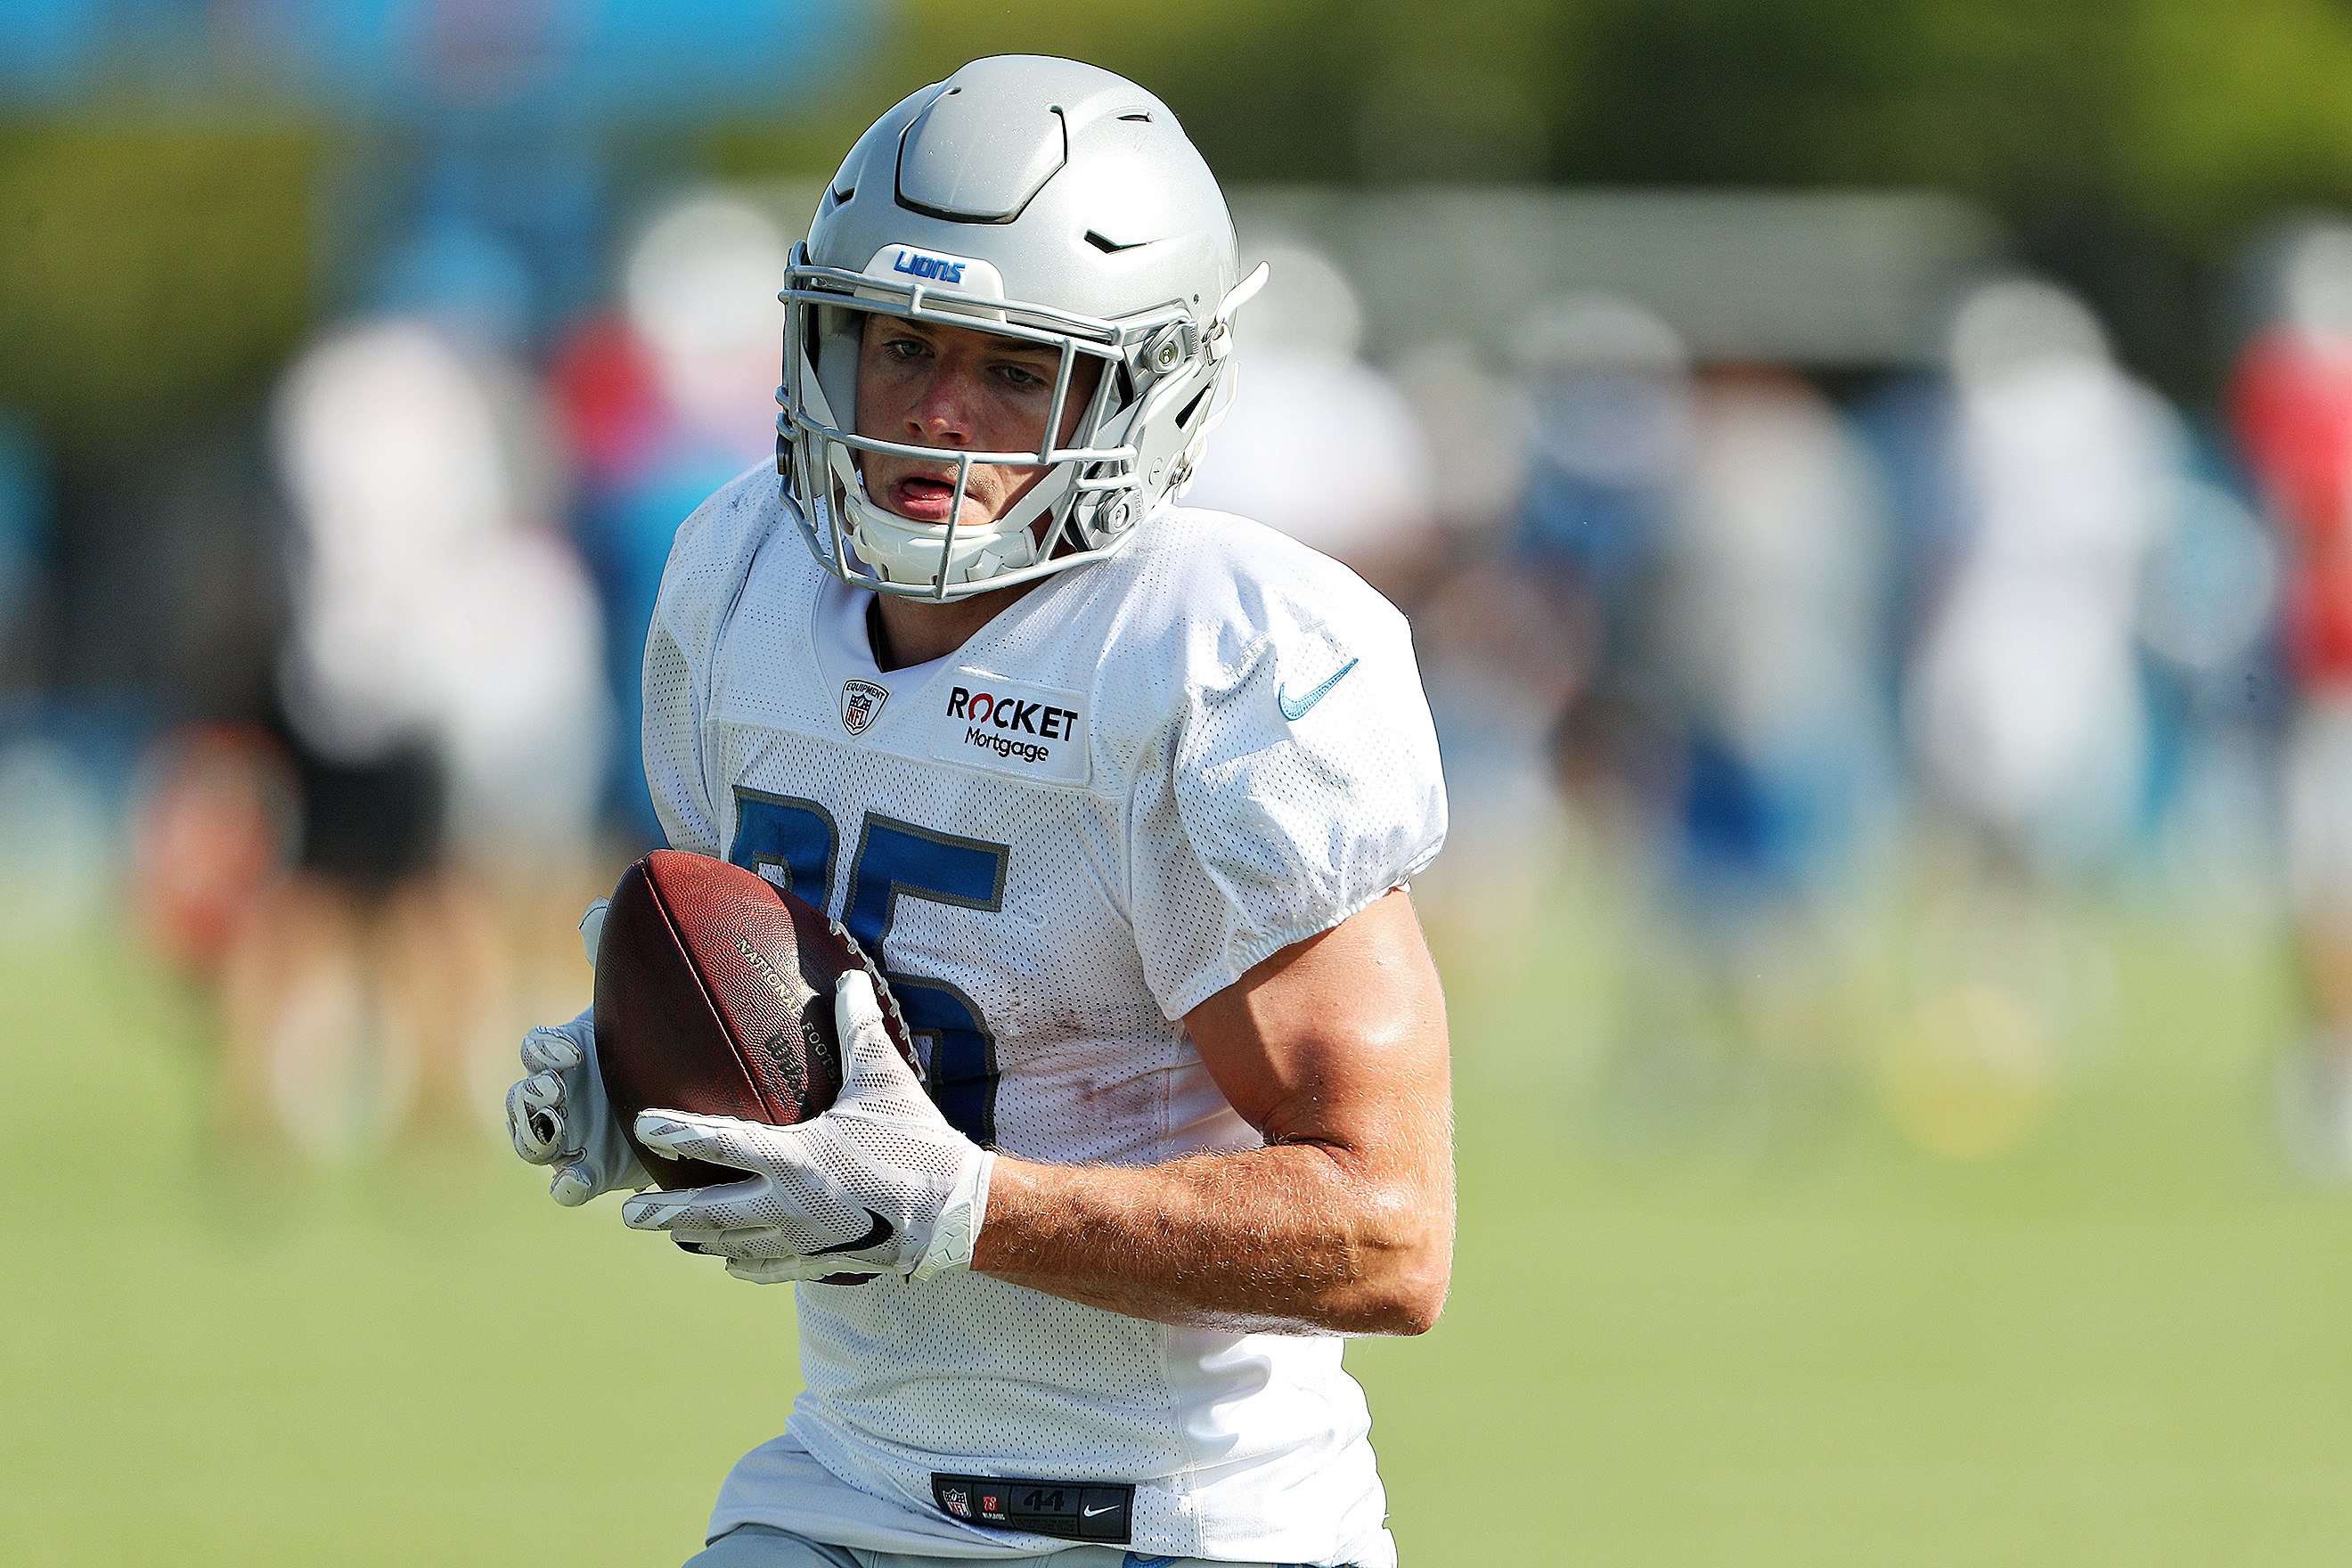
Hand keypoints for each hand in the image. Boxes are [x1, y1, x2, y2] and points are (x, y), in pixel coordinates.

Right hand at [505, 899, 648, 1205]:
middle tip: (557, 1089)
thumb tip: (599, 909)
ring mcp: (570, 1136)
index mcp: (565, 1053)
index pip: (538, 1050)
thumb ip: (615, 958)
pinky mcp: (593, 1171)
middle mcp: (558, 1096)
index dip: (546, 1050)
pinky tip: (579, 1178)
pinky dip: (567, 1182)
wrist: (684, 1092)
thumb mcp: (637, 1004)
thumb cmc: (651, 1040)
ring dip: (537, 1139)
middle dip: (533, 1095)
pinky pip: (567, 1184)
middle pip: (524, 1098)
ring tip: (556, 1134)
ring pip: (533, 1142)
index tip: (570, 1048)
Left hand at [620, 970, 992, 1284]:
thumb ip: (858, 1030)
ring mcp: (801, 1239)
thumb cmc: (916, 1143)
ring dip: (697, 1239)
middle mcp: (787, 1204)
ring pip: (733, 1244)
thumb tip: (849, 979)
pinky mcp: (821, 1261)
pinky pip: (769, 1269)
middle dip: (664, 1213)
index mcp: (795, 1157)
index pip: (721, 1142)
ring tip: (669, 1234)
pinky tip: (731, 1262)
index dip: (678, 1133)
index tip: (642, 1126)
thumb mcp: (884, 1080)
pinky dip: (744, 1265)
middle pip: (709, 1212)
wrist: (955, 1213)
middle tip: (628, 1212)